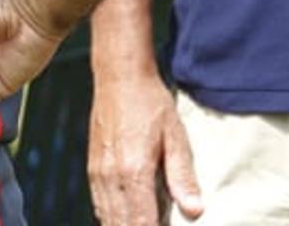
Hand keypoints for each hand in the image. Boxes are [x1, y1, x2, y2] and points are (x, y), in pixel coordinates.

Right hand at [87, 73, 203, 224]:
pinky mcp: (93, 170)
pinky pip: (100, 206)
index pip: (142, 224)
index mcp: (134, 171)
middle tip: (158, 225)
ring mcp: (98, 175)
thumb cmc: (151, 103)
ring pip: (107, 219)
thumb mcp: (176, 136)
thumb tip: (194, 211)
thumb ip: (182, 177)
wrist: (120, 78)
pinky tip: (127, 218)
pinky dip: (113, 218)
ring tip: (146, 222)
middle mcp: (111, 178)